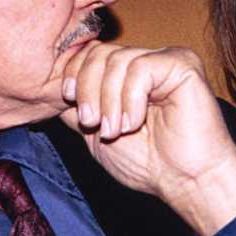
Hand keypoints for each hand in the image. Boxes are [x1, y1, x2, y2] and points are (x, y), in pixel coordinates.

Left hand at [60, 42, 235, 235]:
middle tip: (92, 122)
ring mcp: (165, 60)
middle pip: (99, 52)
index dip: (74, 74)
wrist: (185, 182)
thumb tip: (51, 85)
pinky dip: (131, 99)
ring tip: (116, 130)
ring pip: (118, 60)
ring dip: (109, 100)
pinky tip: (136, 122)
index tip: (70, 102)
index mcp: (127, 74)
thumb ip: (77, 106)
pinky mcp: (183, 64)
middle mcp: (147, 61)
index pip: (90, 53)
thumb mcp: (95, 133)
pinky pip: (141, 68)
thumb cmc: (147, 163)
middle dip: (87, 89)